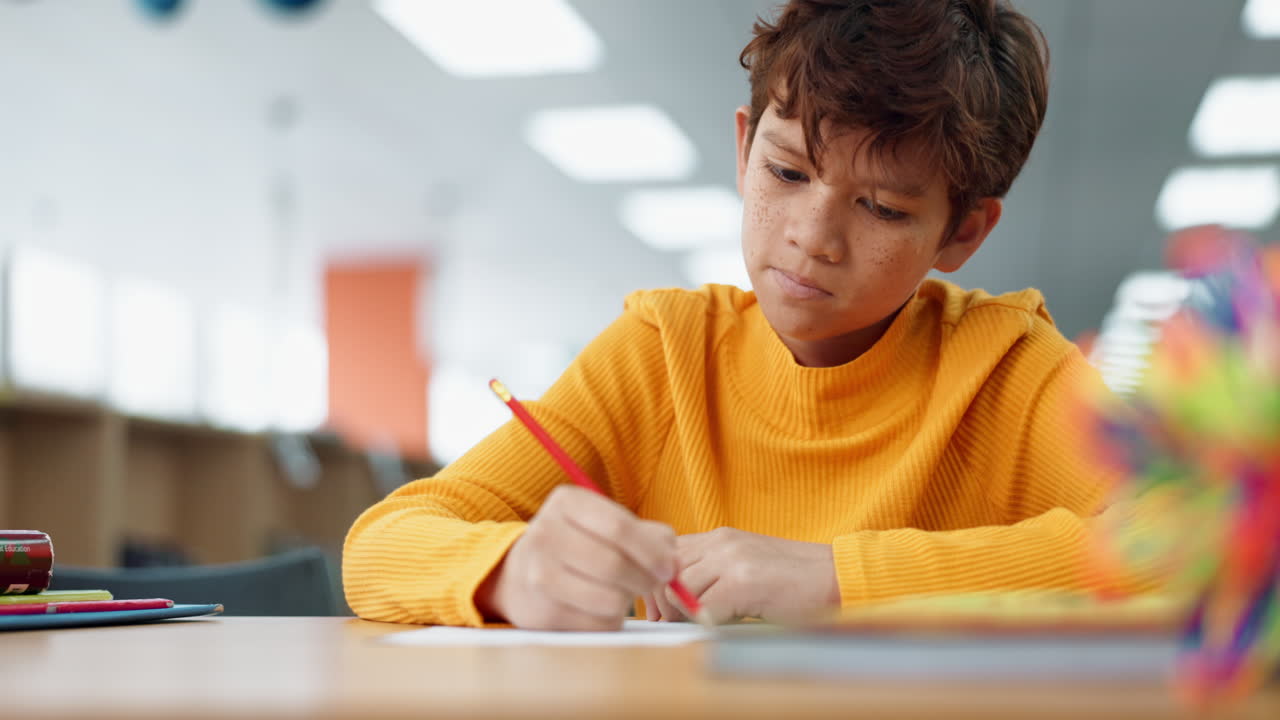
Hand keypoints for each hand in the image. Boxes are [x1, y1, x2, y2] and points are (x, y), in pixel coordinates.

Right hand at [476, 485, 676, 630]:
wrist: (522, 574)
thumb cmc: (581, 544)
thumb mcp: (608, 524)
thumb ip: (649, 536)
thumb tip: (672, 564)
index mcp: (567, 503)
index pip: (619, 527)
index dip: (652, 552)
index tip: (669, 568)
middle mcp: (546, 534)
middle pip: (613, 565)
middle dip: (644, 580)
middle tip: (652, 584)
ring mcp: (539, 574)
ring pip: (608, 599)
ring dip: (626, 601)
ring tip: (621, 592)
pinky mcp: (542, 613)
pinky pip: (596, 625)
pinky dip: (609, 620)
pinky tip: (599, 608)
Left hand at [644, 527, 838, 623]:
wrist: (837, 578)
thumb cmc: (795, 581)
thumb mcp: (747, 567)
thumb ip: (714, 575)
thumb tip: (676, 603)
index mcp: (721, 537)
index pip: (668, 553)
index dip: (660, 583)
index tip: (661, 609)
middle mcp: (723, 542)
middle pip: (668, 570)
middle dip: (664, 601)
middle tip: (669, 623)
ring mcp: (733, 559)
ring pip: (681, 589)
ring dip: (684, 614)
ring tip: (698, 626)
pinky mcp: (744, 581)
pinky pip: (704, 608)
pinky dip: (705, 623)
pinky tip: (720, 627)